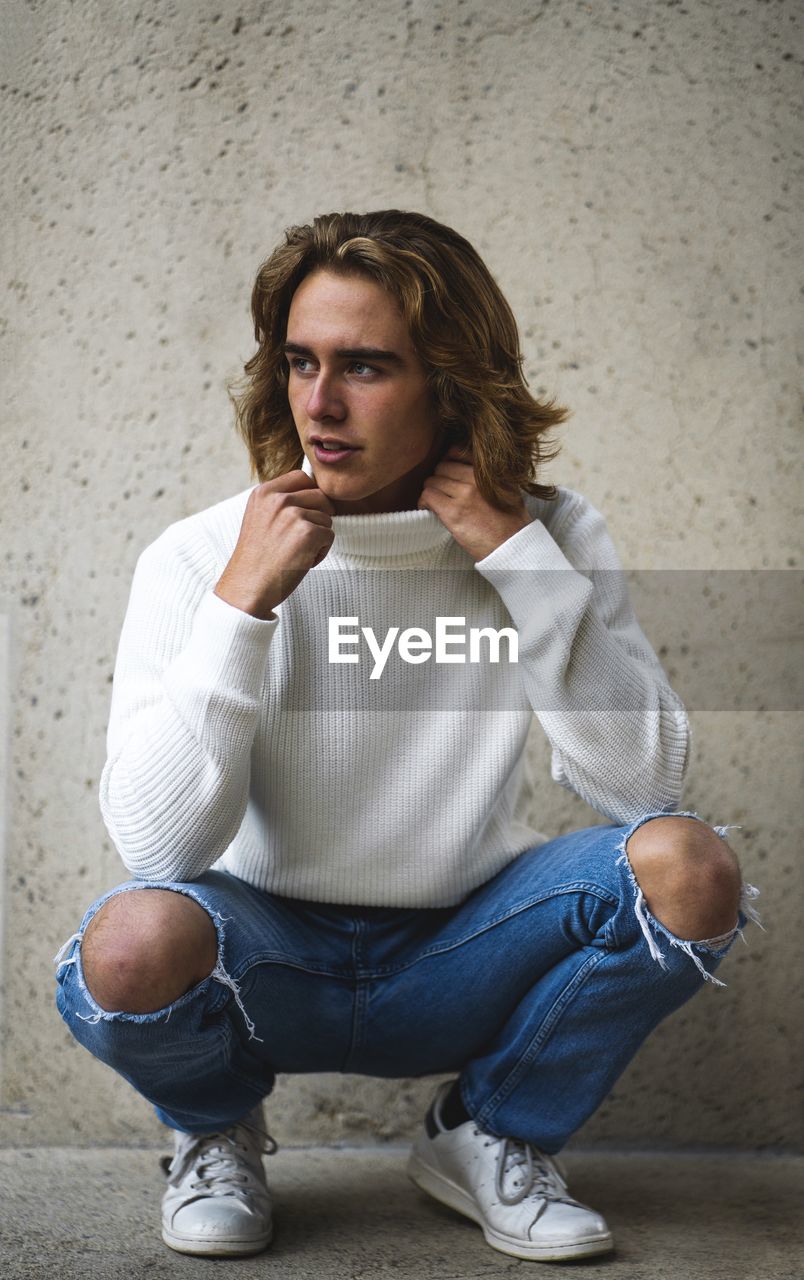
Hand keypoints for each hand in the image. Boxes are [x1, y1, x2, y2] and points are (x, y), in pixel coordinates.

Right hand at [214, 472, 334, 619]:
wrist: (247, 587)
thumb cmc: (256, 558)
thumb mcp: (259, 518)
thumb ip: (281, 502)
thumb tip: (315, 492)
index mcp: (264, 492)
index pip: (302, 477)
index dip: (309, 497)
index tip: (301, 517)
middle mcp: (278, 499)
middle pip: (320, 496)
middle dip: (317, 517)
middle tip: (300, 539)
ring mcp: (293, 514)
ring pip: (327, 518)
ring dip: (319, 537)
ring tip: (297, 552)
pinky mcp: (307, 533)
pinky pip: (329, 536)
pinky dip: (321, 552)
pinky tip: (302, 561)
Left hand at [417, 446, 531, 560]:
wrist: (512, 545)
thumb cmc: (511, 521)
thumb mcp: (508, 487)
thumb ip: (491, 473)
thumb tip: (470, 465)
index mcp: (488, 470)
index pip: (457, 451)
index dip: (448, 461)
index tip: (448, 472)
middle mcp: (476, 478)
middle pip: (442, 467)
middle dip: (439, 478)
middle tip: (441, 492)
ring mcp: (464, 494)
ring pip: (432, 481)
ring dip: (431, 491)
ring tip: (435, 502)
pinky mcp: (453, 512)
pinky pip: (428, 496)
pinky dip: (424, 501)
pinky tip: (428, 508)